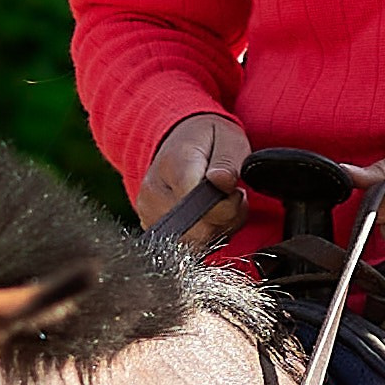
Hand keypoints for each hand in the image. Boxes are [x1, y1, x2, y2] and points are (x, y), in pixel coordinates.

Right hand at [136, 112, 249, 248]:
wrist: (177, 140)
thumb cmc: (206, 139)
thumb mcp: (228, 138)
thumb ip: (228, 162)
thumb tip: (222, 181)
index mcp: (174, 164)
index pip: (202, 204)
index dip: (228, 204)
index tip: (234, 190)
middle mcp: (154, 192)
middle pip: (200, 230)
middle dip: (225, 219)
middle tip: (229, 196)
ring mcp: (149, 212)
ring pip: (195, 243)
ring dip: (217, 228)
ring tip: (218, 204)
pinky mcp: (151, 227)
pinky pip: (187, 246)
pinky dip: (205, 235)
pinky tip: (207, 215)